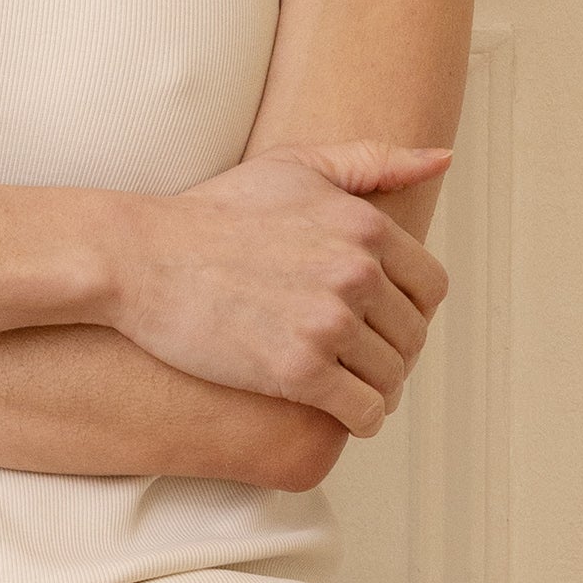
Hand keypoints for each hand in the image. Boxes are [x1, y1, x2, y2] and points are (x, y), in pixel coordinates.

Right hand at [106, 145, 452, 428]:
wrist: (140, 259)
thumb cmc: (214, 212)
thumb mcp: (295, 168)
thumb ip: (371, 162)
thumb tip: (441, 161)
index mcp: (365, 227)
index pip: (430, 288)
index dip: (412, 313)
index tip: (385, 326)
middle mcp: (356, 274)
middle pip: (411, 337)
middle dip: (395, 356)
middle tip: (369, 368)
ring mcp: (328, 324)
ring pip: (390, 378)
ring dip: (381, 393)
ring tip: (359, 396)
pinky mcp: (297, 372)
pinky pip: (360, 411)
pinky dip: (362, 421)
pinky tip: (345, 418)